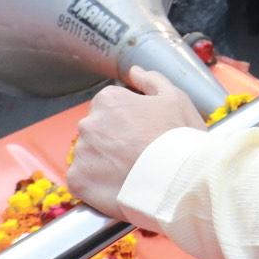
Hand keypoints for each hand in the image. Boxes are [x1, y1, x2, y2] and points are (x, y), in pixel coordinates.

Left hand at [68, 68, 204, 214]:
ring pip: (89, 157)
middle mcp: (88, 124)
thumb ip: (151, 81)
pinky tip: (118, 187)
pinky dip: (95, 186)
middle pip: (96, 132)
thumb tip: (135, 72)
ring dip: (103, 164)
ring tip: (130, 174)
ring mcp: (81, 153)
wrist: (180, 180)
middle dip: (112, 142)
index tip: (142, 135)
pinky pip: (81, 181)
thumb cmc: (180, 138)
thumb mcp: (175, 99)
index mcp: (108, 100)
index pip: (109, 108)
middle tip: (138, 156)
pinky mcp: (77, 181)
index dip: (128, 124)